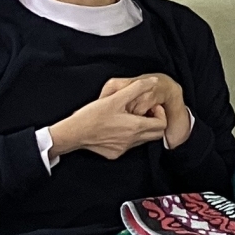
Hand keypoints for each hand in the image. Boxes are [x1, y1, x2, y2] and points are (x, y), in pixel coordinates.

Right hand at [50, 86, 172, 160]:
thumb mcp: (116, 97)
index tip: (150, 106)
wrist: (72, 133)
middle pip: (155, 134)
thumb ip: (138, 88)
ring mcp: (122, 149)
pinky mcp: (114, 153)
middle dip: (154, 121)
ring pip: (142, 140)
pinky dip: (129, 136)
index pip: (162, 125)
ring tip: (129, 117)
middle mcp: (131, 141)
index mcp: (135, 127)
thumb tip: (153, 81)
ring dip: (142, 128)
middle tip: (143, 111)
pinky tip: (118, 127)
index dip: (160, 113)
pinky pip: (129, 145)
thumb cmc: (92, 115)